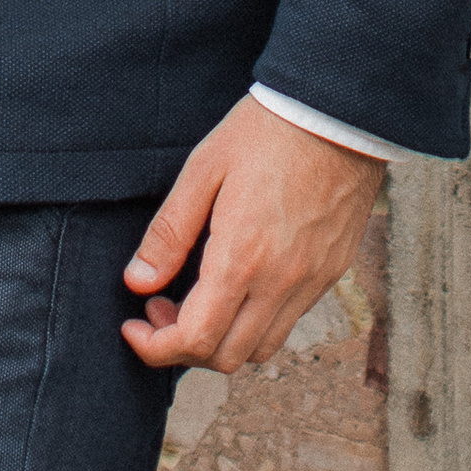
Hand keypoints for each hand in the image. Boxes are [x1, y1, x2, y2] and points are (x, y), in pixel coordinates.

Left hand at [120, 97, 383, 372]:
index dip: (155, 347)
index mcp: (242, 257)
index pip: (195, 339)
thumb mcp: (204, 168)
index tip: (134, 327)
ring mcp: (311, 282)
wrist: (336, 113)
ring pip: (261, 348)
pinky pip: (288, 322)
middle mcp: (281, 282)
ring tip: (197, 300)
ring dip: (221, 341)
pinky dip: (254, 323)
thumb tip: (138, 282)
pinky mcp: (331, 274)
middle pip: (226, 357)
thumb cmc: (265, 132)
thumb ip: (170, 231)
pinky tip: (238, 285)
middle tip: (160, 307)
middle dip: (182, 348)